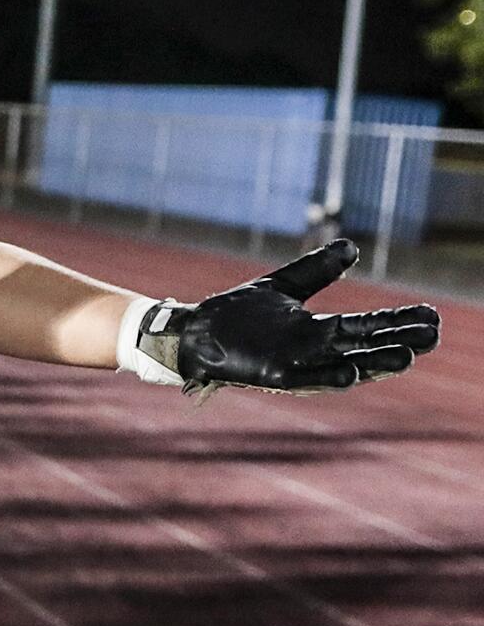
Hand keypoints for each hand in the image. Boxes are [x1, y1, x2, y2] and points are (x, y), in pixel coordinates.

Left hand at [129, 239, 439, 393]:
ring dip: (373, 364)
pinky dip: (329, 376)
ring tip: (406, 358)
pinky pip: (305, 378)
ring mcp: (294, 362)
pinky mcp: (271, 373)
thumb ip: (316, 270)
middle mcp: (313, 349)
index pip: (368, 325)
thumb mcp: (282, 287)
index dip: (398, 322)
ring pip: (343, 365)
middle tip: (433, 338)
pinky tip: (353, 372)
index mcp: (319, 330)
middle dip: (397, 344)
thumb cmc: (236, 315)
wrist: (194, 331)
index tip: (431, 316)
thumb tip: (351, 247)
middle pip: (364, 347)